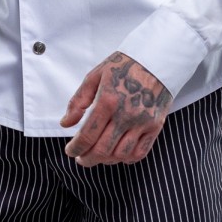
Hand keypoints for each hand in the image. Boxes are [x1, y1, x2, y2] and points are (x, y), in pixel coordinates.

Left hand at [60, 52, 171, 166]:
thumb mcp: (94, 77)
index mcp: (107, 101)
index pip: (87, 136)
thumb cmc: (122, 66)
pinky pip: (140, 152)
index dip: (75, 149)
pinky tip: (117, 154)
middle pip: (102, 150)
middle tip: (81, 158)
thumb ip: (78, 101)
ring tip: (98, 156)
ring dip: (105, 161)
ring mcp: (143, 122)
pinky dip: (126, 159)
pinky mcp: (155, 126)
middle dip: (87, 159)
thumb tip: (65, 123)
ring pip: (120, 155)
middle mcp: (126, 114)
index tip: (70, 151)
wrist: (155, 60)